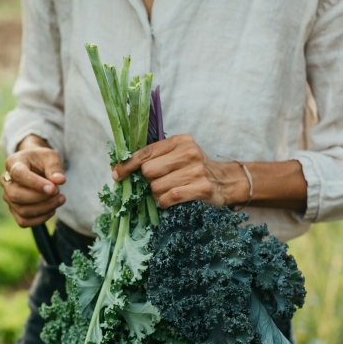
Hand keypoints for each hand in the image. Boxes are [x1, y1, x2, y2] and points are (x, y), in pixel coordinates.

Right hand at [1, 135, 65, 226]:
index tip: (53, 188)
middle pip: (16, 195)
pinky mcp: (14, 210)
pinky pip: (23, 221)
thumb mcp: (50, 156)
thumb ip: (54, 167)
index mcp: (13, 163)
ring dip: (44, 208)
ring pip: (21, 210)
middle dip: (41, 198)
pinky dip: (40, 219)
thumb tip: (59, 180)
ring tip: (60, 199)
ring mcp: (8, 197)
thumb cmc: (41, 160)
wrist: (34, 166)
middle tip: (58, 192)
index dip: (35, 183)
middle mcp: (6, 181)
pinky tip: (52, 210)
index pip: (19, 175)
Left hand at [111, 134, 245, 207]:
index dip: (128, 165)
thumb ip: (156, 158)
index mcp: (180, 141)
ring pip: (157, 187)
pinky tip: (170, 201)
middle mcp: (188, 152)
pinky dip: (165, 202)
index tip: (117, 174)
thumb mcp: (178, 155)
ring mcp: (196, 170)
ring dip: (158, 195)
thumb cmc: (195, 169)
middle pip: (149, 171)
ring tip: (168, 193)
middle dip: (148, 182)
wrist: (226, 181)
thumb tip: (121, 168)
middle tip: (158, 184)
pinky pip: (170, 197)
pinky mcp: (201, 188)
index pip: (146, 152)